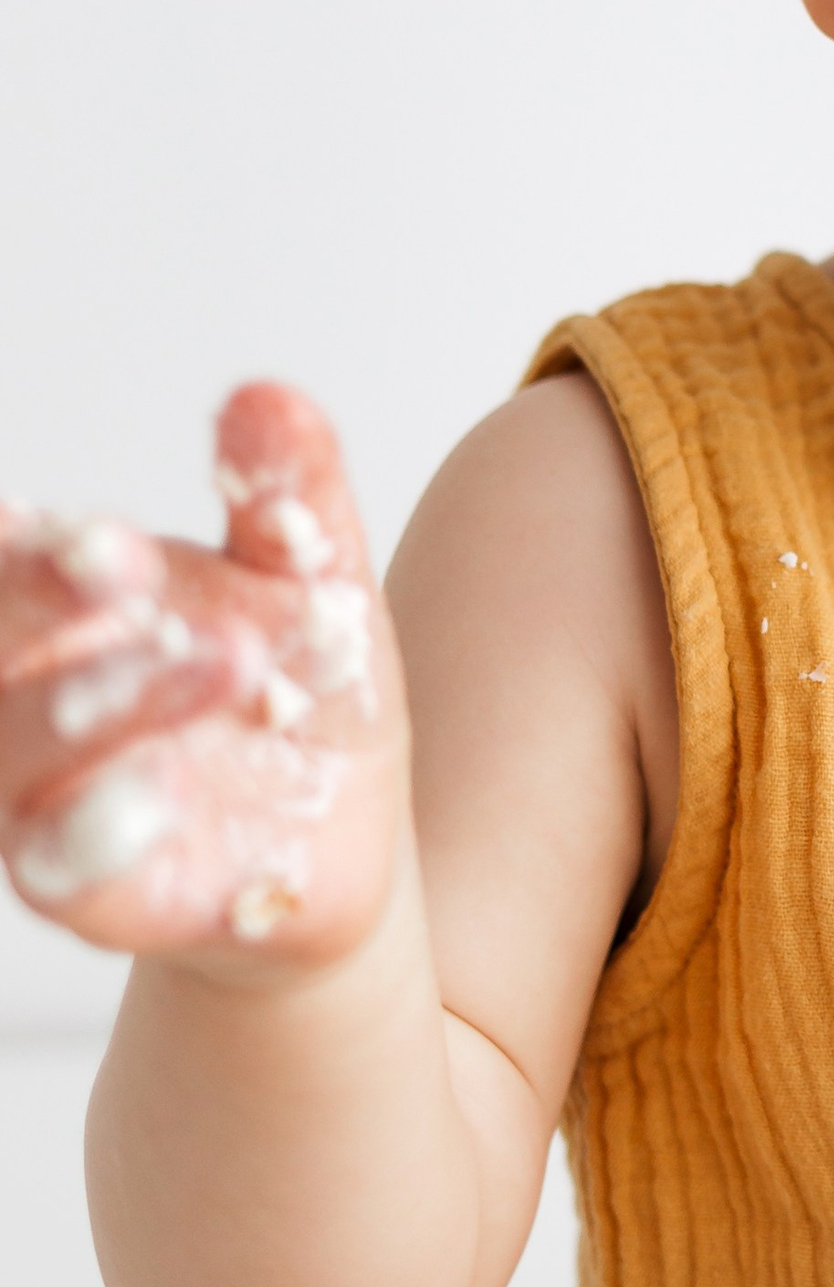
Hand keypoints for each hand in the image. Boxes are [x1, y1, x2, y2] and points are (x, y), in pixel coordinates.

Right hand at [0, 386, 407, 977]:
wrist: (346, 834)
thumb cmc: (299, 689)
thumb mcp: (318, 584)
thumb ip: (288, 499)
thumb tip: (268, 395)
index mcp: (69, 605)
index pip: (20, 558)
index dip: (38, 544)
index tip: (98, 523)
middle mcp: (32, 696)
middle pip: (2, 643)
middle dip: (45, 599)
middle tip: (126, 559)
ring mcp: (47, 797)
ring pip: (24, 750)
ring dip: (106, 703)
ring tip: (224, 658)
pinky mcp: (93, 891)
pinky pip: (70, 865)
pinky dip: (105, 830)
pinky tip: (167, 794)